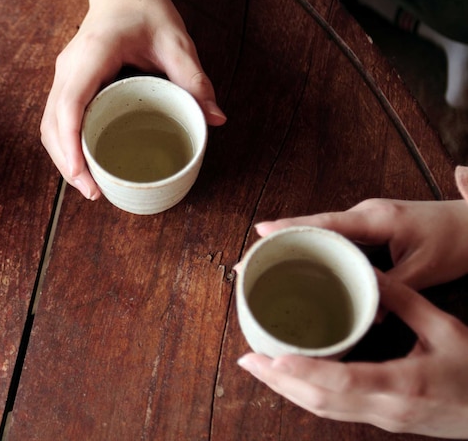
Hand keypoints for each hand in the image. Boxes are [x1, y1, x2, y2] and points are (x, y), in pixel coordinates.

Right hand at [41, 0, 225, 198]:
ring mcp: (63, 74)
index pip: (68, 106)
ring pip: (48, 124)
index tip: (83, 176)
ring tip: (87, 185)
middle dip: (67, 163)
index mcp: (92, 55)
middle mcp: (68, 67)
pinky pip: (55, 118)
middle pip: (51, 124)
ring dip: (62, 157)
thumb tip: (215, 118)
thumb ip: (194, 79)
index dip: (70, 145)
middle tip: (93, 193)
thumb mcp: (176, 41)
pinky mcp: (67, 80)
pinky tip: (82, 162)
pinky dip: (64, 143)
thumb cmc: (145, 9)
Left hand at [238, 272, 467, 437]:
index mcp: (405, 383)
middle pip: (322, 401)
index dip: (307, 372)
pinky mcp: (383, 422)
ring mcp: (384, 419)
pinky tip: (290, 380)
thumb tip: (365, 270)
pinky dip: (307, 395)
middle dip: (280, 383)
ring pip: (324, 410)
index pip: (346, 381)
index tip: (275, 359)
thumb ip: (402, 299)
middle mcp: (388, 407)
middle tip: (247, 358)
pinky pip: (336, 411)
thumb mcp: (445, 328)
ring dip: (287, 391)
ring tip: (257, 367)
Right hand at [254, 183, 467, 291]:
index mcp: (376, 218)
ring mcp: (367, 220)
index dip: (290, 227)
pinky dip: (316, 249)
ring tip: (264, 264)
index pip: (324, 222)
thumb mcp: (426, 271)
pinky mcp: (371, 228)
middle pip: (314, 226)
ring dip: (295, 246)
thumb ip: (394, 291)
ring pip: (323, 232)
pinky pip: (336, 238)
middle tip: (249, 260)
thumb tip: (366, 315)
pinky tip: (301, 266)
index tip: (259, 231)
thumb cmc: (457, 239)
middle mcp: (365, 214)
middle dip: (280, 240)